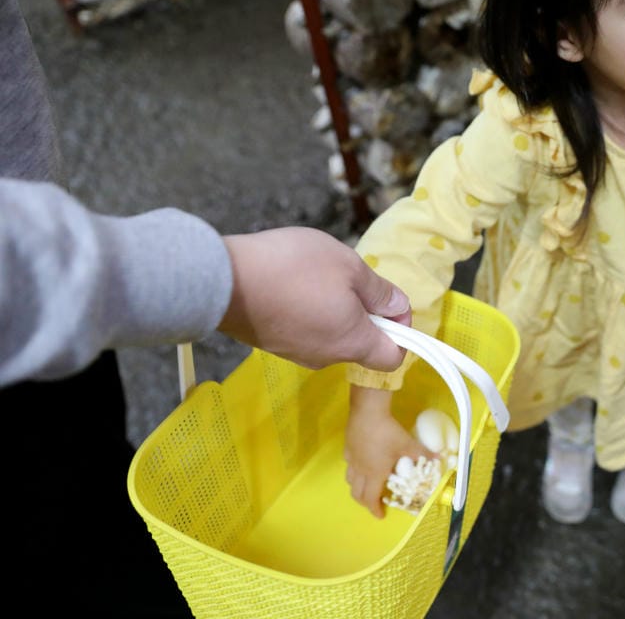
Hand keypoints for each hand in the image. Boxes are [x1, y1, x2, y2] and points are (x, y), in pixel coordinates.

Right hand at [217, 227, 411, 370]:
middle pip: (361, 344)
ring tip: (316, 277)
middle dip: (364, 313)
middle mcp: (327, 358)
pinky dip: (307, 312)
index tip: (389, 303)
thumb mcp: (349, 266)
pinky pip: (304, 332)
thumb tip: (399, 307)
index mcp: (353, 343)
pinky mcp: (272, 345)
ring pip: (331, 336)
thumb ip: (379, 291)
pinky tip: (292, 285)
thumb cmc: (295, 268)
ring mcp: (296, 354)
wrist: (222, 280)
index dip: (401, 332)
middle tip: (348, 278)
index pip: (393, 359)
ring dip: (334, 310)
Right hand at [345, 386, 435, 517]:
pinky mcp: (347, 449)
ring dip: (358, 488)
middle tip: (374, 503)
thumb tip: (439, 459)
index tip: (380, 515)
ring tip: (367, 486)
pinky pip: (349, 467)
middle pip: (357, 494)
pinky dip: (355, 472)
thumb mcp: (408, 444)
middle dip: (365, 502)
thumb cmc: (388, 432)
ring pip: (350, 481)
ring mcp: (352, 460)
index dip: (374, 509)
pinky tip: (362, 464)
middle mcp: (360, 471)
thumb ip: (423, 454)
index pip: (370, 499)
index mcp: (375, 474)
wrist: (367, 412)